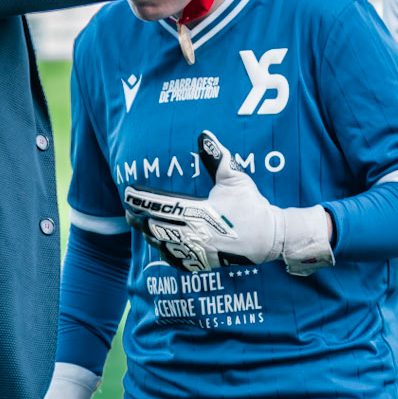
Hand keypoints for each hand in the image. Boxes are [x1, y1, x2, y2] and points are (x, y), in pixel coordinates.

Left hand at [123, 130, 333, 272]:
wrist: (268, 238)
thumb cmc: (251, 206)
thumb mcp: (235, 179)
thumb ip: (217, 158)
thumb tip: (204, 135)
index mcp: (201, 213)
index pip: (162, 206)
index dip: (142, 200)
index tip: (129, 193)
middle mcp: (196, 235)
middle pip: (156, 229)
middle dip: (139, 220)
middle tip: (129, 212)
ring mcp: (198, 252)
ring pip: (163, 246)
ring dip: (149, 236)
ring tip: (140, 226)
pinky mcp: (203, 263)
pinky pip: (176, 261)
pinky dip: (164, 252)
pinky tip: (158, 244)